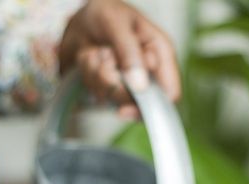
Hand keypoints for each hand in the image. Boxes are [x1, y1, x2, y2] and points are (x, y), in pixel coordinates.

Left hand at [59, 0, 180, 118]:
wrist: (79, 15)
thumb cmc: (104, 12)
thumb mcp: (117, 24)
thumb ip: (130, 53)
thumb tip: (141, 87)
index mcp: (160, 53)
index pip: (169, 93)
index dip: (151, 103)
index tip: (125, 106)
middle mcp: (148, 71)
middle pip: (137, 100)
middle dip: (113, 81)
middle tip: (105, 55)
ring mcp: (129, 81)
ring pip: (113, 96)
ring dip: (96, 74)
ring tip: (96, 51)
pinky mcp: (111, 86)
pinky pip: (97, 92)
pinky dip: (88, 74)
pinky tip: (90, 57)